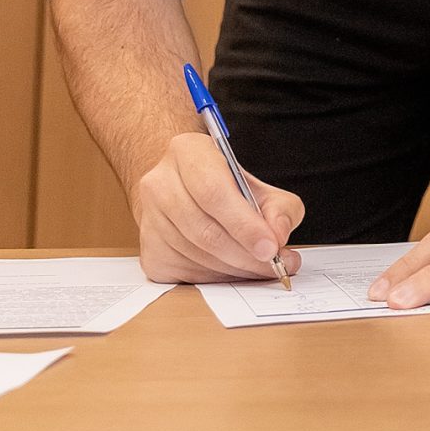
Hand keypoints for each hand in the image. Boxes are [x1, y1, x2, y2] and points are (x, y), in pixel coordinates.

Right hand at [131, 130, 303, 281]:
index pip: (213, 192)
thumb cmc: (227, 188)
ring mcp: (149, 219)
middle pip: (204, 230)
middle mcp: (160, 183)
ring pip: (196, 256)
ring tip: (261, 268)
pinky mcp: (149, 251)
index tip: (271, 247)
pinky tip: (235, 270)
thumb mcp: (261, 186)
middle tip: (275, 264)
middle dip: (245, 254)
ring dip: (235, 269)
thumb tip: (278, 235)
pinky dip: (217, 278)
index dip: (245, 225)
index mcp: (187, 152)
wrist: (186, 193)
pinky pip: (186, 274)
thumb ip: (280, 208)